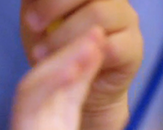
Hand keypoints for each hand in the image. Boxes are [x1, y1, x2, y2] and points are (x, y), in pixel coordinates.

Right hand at [0, 30, 158, 129]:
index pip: (74, 99)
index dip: (87, 72)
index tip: (105, 48)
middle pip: (61, 83)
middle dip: (79, 54)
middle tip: (101, 25)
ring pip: (45, 85)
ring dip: (67, 60)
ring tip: (91, 36)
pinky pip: (30, 104)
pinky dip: (48, 82)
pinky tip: (69, 65)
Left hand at [19, 0, 142, 114]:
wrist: (76, 88)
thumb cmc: (55, 49)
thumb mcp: (38, 22)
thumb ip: (36, 2)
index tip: (29, 12)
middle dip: (54, 4)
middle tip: (33, 25)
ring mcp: (126, 19)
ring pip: (99, 15)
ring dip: (64, 35)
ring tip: (41, 53)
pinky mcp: (133, 47)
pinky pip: (112, 46)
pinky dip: (84, 57)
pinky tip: (68, 66)